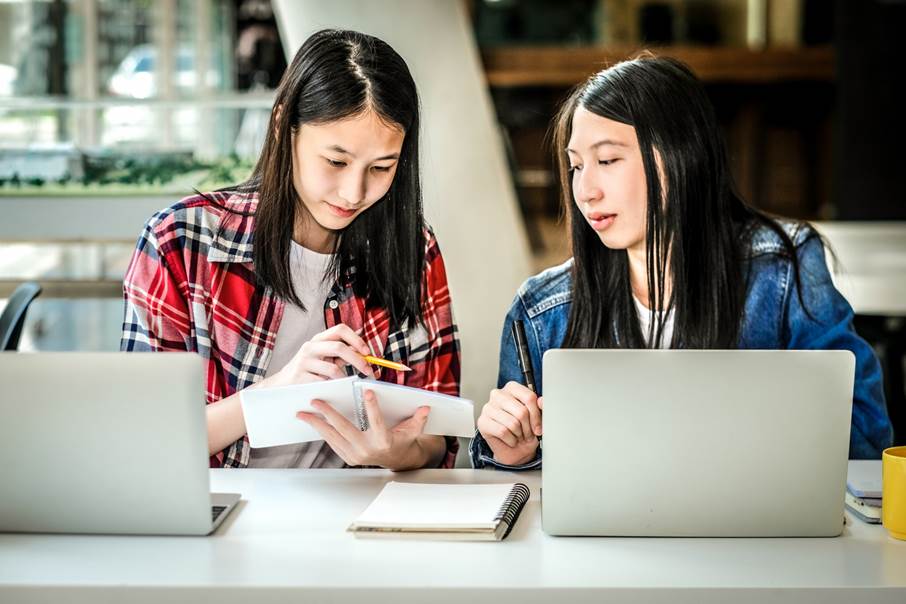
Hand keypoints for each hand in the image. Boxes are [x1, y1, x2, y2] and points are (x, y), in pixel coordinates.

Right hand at [269, 324, 374, 385]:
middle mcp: (310, 347)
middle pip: (339, 347)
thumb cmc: (307, 369)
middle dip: (358, 360)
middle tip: (368, 370)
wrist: (282, 383)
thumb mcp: (323, 357)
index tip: (367, 352)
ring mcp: (304, 361)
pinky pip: (324, 382)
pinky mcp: (301, 377)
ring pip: (333, 368)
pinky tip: (332, 387)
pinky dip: (333, 386)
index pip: (340, 329)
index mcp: (319, 339)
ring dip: (345, 377)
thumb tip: (362, 350)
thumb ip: (341, 353)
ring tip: (348, 382)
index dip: (356, 339)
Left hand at [296, 388, 431, 470]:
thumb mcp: (413, 430)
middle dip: (329, 414)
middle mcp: (368, 450)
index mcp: (384, 441)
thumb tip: (426, 407)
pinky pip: (331, 442)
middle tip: (316, 401)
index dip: (373, 407)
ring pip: (333, 437)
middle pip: (345, 429)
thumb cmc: (403, 439)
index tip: (368, 392)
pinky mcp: (347, 457)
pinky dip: (321, 431)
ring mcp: (355, 455)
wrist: (397, 459)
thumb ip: (418, 419)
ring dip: (317, 424)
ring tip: (303, 413)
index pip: (378, 422)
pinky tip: (312, 421)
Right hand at [476, 381, 542, 465]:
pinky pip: (502, 432)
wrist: (514, 450)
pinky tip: (510, 439)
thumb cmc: (525, 431)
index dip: (537, 415)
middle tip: (528, 434)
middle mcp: (498, 394)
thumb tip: (541, 401)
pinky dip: (511, 440)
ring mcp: (488, 407)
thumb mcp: (536, 418)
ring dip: (519, 435)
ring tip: (519, 436)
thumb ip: (540, 407)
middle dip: (528, 428)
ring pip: (512, 423)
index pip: (529, 397)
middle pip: (522, 411)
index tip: (538, 427)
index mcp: (511, 388)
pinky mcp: (482, 422)